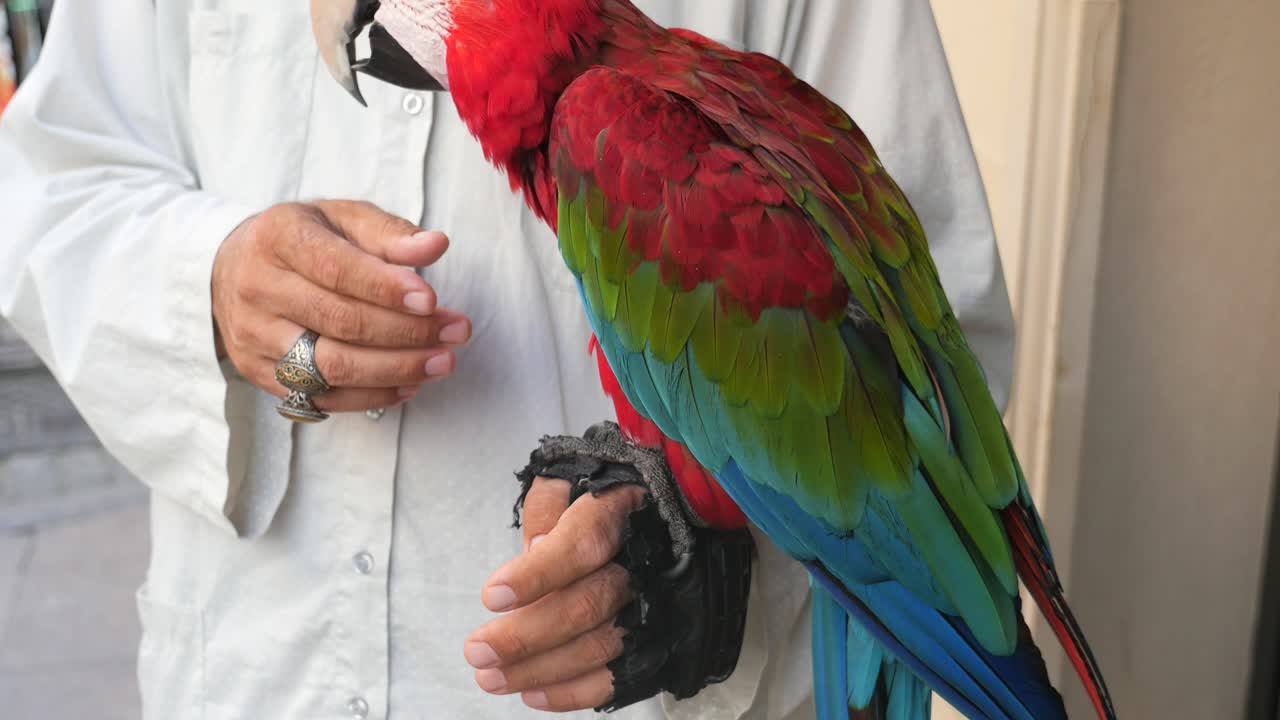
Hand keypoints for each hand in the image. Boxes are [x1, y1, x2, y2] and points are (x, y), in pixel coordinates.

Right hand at [211, 200, 471, 412]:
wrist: (233, 268)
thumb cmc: (304, 240)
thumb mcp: (342, 219)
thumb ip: (389, 233)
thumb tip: (435, 245)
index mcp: (278, 238)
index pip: (336, 269)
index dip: (387, 288)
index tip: (433, 300)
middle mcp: (258, 288)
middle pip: (340, 321)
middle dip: (408, 332)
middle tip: (458, 331)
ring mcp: (254, 336)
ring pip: (331, 366)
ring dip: (397, 369)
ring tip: (442, 362)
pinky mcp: (259, 373)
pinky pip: (322, 396)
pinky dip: (372, 396)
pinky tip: (410, 384)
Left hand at [464, 478, 646, 711]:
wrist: (655, 514)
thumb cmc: (598, 500)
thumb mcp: (570, 479)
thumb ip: (548, 507)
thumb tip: (535, 550)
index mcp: (618, 512)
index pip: (582, 544)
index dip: (537, 574)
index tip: (492, 596)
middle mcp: (640, 563)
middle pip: (587, 605)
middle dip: (527, 635)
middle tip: (478, 651)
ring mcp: (650, 605)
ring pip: (599, 646)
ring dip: (539, 669)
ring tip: (490, 677)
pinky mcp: (650, 639)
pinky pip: (617, 675)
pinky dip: (573, 691)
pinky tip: (531, 694)